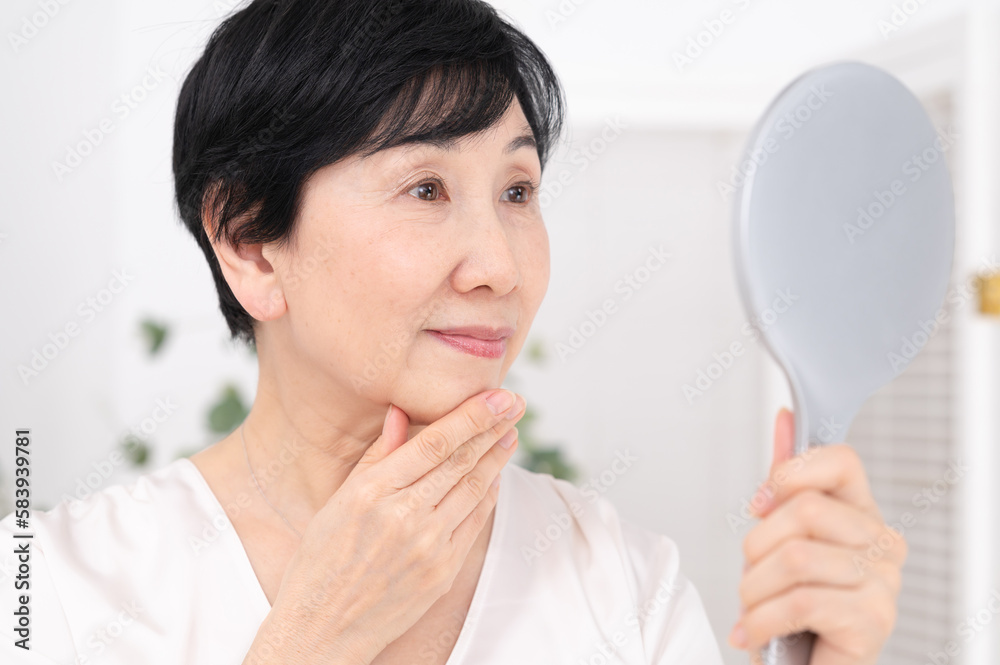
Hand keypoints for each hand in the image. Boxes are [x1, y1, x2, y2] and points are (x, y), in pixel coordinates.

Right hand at [243, 389, 524, 664]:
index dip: (471, 416)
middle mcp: (403, 517)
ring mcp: (427, 546)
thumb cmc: (322, 559)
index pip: (434, 443)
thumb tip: (400, 412)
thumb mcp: (338, 501)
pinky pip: (474, 523)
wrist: (322, 628)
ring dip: (497, 457)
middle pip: (461, 461)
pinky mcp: (442, 571)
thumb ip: (376, 456)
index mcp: (372, 493)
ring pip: (474, 490)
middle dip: (493, 428)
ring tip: (510, 433)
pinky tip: (496, 475)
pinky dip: (489, 494)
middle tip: (516, 403)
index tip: (497, 395)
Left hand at [730, 408, 907, 663]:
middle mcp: (882, 544)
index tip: (760, 505)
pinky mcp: (873, 620)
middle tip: (751, 577)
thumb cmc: (794, 607)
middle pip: (804, 509)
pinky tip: (754, 631)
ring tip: (752, 610)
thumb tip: (786, 420)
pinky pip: (800, 601)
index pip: (840, 459)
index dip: (789, 474)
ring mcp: (884, 582)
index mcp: (862, 514)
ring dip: (753, 589)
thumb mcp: (779, 537)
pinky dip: (761, 620)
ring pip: (795, 557)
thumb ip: (786, 483)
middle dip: (756, 547)